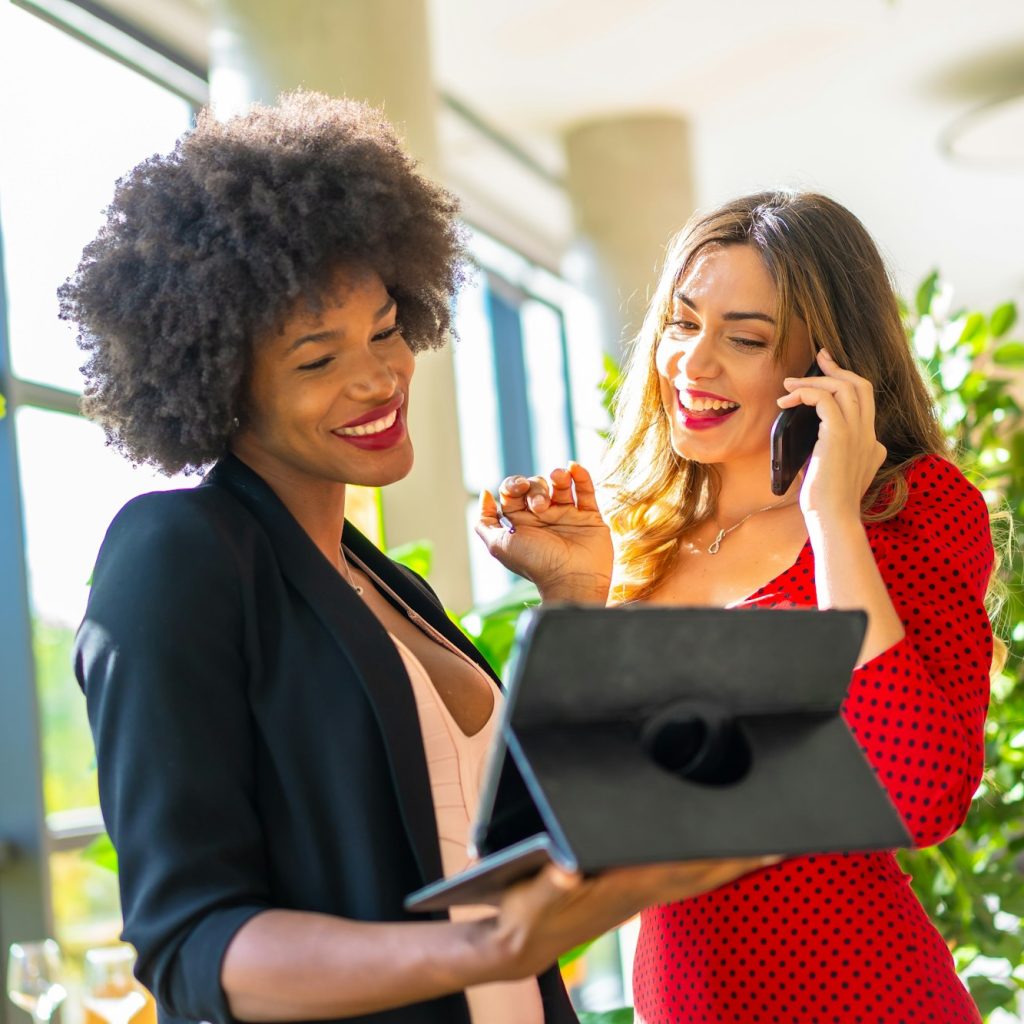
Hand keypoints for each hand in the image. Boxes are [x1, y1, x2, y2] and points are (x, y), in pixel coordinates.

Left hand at [475, 463, 612, 603]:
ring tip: (560, 478)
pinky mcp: (589, 517)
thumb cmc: (534, 564)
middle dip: (537, 489)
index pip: (515, 491)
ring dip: (559, 476)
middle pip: (537, 486)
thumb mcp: (498, 544)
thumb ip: (485, 521)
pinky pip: (586, 491)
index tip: (519, 489)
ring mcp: (567, 516)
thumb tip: (486, 494)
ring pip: (561, 485)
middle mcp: (543, 517)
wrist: (570, 580)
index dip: (515, 484)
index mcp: (521, 522)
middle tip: (540, 507)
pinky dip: (581, 476)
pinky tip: (575, 467)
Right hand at [477, 856, 777, 980]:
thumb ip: (550, 882)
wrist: (518, 945)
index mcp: (625, 885)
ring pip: (698, 877)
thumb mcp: (530, 899)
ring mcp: (640, 893)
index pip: (686, 869)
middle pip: (703, 873)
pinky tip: (720, 855)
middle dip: (743, 858)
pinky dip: (710, 866)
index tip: (761, 844)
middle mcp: (640, 890)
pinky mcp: (632, 892)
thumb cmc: (524, 916)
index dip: (724, 857)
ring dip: (733, 862)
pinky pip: (684, 878)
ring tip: (766, 843)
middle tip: (784, 837)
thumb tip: (568, 865)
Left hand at [776, 348, 885, 524]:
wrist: (833, 519)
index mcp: (871, 443)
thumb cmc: (827, 503)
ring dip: (813, 382)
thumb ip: (834, 456)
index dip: (848, 380)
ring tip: (788, 386)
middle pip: (860, 385)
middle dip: (837, 368)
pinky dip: (806, 393)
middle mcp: (868, 434)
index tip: (829, 369)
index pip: (866, 400)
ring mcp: (857, 434)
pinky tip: (788, 400)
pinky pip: (825, 399)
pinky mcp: (840, 436)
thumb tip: (817, 447)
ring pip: (843, 388)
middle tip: (818, 358)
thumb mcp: (835, 474)